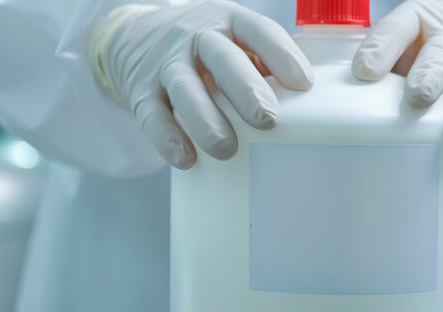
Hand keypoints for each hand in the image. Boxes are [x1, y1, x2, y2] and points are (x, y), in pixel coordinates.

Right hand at [89, 1, 313, 168]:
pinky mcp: (141, 91)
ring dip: (206, 119)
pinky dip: (168, 138)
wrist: (135, 39)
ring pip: (185, 88)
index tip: (303, 84)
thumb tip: (306, 107)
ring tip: (226, 148)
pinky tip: (187, 158)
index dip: (281, 54)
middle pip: (222, 58)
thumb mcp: (234, 41)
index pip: (258, 30)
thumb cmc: (206, 49)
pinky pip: (152, 115)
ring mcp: (166, 63)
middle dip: (246, 90)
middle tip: (268, 120)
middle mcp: (196, 37)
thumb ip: (263, 65)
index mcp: (229, 21)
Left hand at [353, 0, 442, 155]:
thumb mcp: (399, 46)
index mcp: (414, 23)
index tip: (364, 72)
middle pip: (440, 53)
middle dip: (430, 76)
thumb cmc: (422, 48)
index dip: (380, 49)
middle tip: (418, 98)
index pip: (396, 29)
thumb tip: (340, 115)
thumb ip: (377, 71)